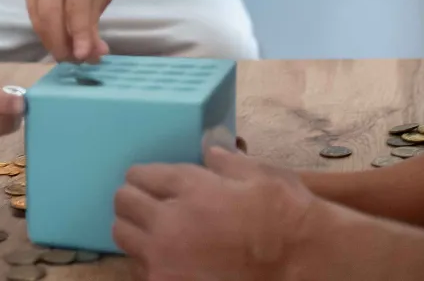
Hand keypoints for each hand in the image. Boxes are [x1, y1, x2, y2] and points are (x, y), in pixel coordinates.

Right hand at [26, 0, 144, 61]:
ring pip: (37, 12)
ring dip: (52, 38)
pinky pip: (34, 6)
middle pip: (48, 12)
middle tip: (79, 62)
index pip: (73, 6)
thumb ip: (94, 19)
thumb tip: (86, 54)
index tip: (86, 59)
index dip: (79, 34)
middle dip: (61, 42)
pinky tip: (64, 37)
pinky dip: (46, 25)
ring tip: (74, 53)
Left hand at [113, 147, 324, 280]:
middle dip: (134, 198)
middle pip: (122, 202)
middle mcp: (169, 223)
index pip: (140, 175)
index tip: (149, 179)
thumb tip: (210, 153)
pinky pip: (139, 269)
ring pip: (122, 236)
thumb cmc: (284, 214)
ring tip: (157, 230)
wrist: (300, 262)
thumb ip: (227, 161)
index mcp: (190, 188)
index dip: (144, 175)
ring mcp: (164, 261)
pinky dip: (148, 261)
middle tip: (149, 202)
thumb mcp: (260, 172)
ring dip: (136, 229)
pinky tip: (170, 258)